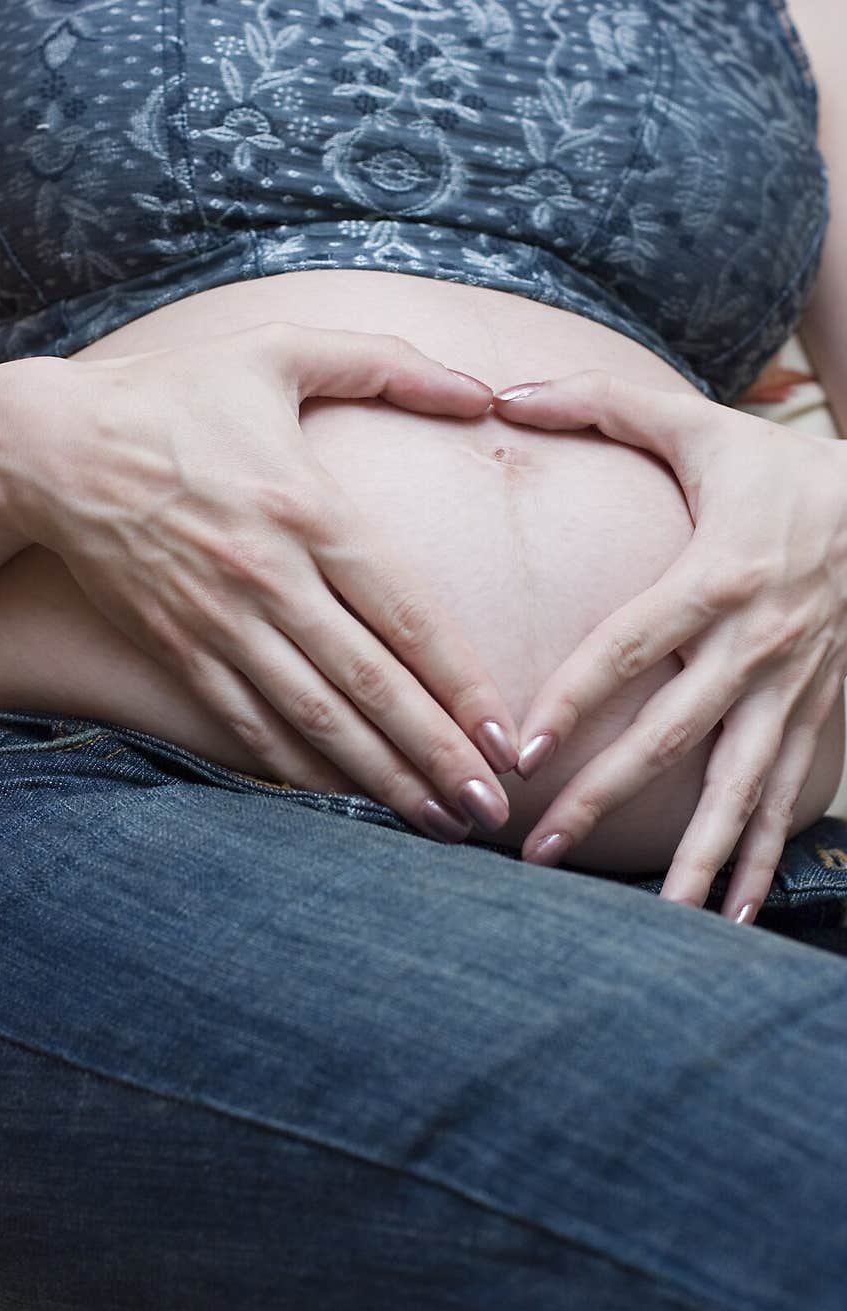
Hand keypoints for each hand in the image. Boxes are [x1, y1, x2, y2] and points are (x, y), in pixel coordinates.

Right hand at [0, 323, 519, 840]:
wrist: (54, 447)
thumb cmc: (177, 394)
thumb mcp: (279, 350)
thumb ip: (388, 363)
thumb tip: (483, 389)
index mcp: (308, 508)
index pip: (406, 614)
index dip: (462, 684)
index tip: (506, 738)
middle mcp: (270, 576)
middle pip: (370, 683)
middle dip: (437, 754)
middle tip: (492, 808)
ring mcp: (220, 622)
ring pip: (314, 718)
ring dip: (380, 777)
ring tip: (437, 821)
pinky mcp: (180, 649)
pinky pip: (247, 723)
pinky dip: (298, 767)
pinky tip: (344, 800)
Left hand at [492, 370, 846, 919]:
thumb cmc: (773, 468)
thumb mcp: (697, 425)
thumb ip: (600, 404)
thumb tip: (502, 388)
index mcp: (718, 574)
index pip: (634, 643)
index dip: (579, 695)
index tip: (526, 747)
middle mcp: (758, 641)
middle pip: (675, 732)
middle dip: (609, 796)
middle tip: (539, 850)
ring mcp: (793, 687)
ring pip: (743, 785)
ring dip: (700, 855)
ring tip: (657, 915)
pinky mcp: (816, 715)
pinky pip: (788, 798)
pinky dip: (764, 858)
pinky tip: (736, 914)